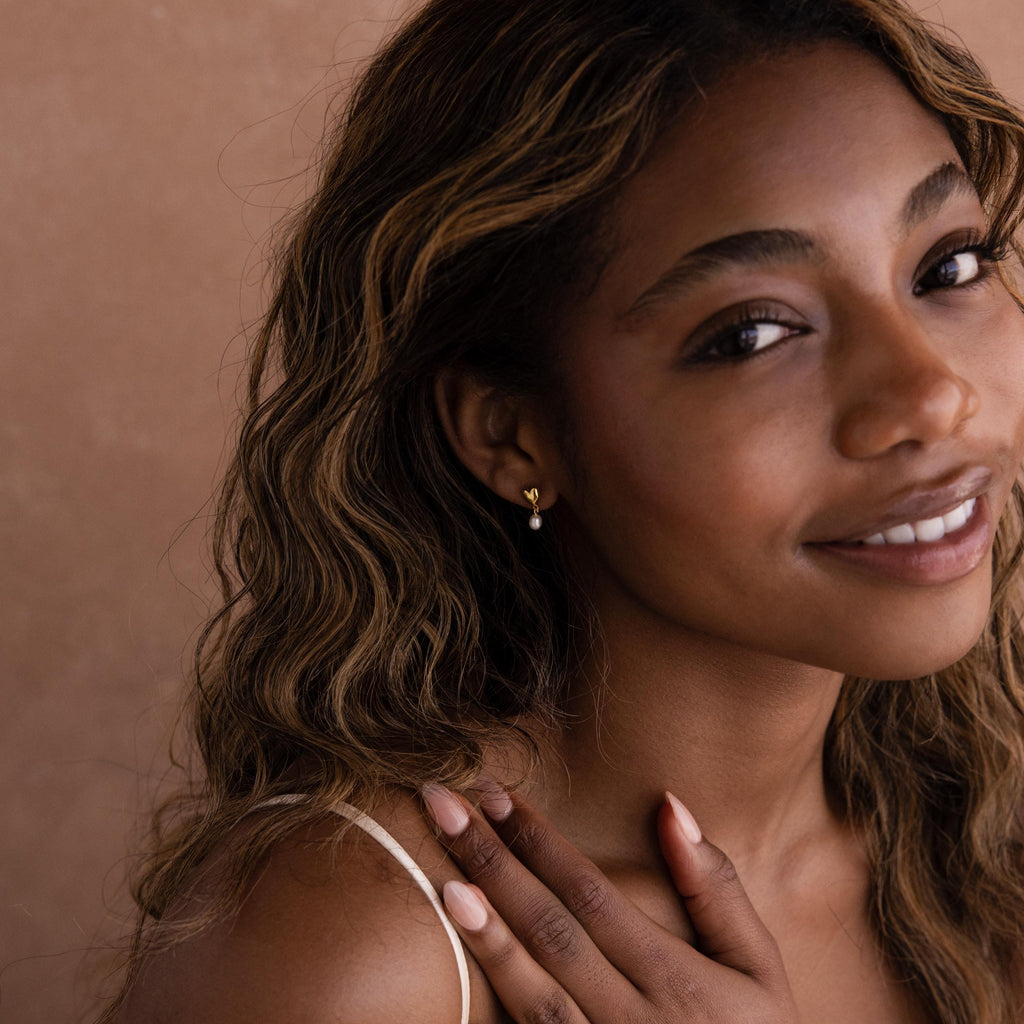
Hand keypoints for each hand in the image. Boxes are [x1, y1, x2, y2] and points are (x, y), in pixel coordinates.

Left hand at [421, 781, 797, 1022]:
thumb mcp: (759, 969)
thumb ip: (717, 889)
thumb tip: (669, 804)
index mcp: (677, 982)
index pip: (589, 893)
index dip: (537, 841)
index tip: (495, 793)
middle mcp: (634, 1020)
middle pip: (550, 928)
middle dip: (493, 861)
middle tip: (445, 805)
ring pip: (532, 989)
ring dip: (483, 930)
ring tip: (442, 875)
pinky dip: (496, 994)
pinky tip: (465, 953)